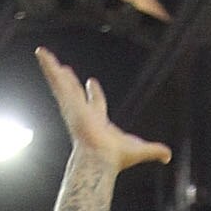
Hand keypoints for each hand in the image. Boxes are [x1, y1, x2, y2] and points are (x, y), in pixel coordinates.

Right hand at [35, 49, 169, 174]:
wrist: (100, 158)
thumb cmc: (117, 158)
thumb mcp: (140, 150)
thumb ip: (154, 151)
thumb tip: (168, 156)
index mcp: (98, 121)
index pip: (96, 103)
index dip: (94, 94)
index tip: (92, 81)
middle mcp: (83, 112)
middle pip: (75, 92)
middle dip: (70, 81)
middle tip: (65, 70)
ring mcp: (73, 106)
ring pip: (61, 83)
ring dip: (52, 68)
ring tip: (43, 53)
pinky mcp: (67, 102)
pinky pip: (56, 80)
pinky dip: (48, 66)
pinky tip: (41, 53)